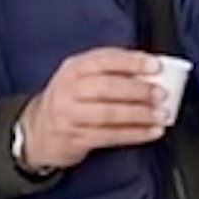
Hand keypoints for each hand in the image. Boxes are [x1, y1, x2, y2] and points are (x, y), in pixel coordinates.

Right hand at [17, 48, 168, 172]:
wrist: (37, 132)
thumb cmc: (69, 101)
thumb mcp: (80, 79)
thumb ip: (109, 73)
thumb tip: (151, 75)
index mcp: (74, 68)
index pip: (105, 59)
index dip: (132, 62)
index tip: (155, 67)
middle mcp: (69, 89)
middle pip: (108, 88)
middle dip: (139, 91)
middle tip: (161, 94)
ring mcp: (70, 115)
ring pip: (110, 114)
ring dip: (140, 115)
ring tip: (161, 115)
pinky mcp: (76, 138)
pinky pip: (110, 136)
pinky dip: (135, 134)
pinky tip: (151, 132)